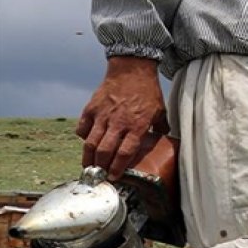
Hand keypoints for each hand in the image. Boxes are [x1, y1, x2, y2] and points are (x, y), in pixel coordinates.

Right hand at [76, 56, 168, 180]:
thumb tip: (165, 139)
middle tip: (99, 175)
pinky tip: (87, 142)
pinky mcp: (91, 108)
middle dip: (100, 167)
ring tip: (88, 167)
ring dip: (88, 158)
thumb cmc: (147, 91)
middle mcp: (119, 123)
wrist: (132, 69)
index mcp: (137, 125)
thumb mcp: (160, 110)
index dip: (118, 168)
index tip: (114, 178)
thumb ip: (160, 127)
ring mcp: (103, 115)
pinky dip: (83, 137)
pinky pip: (83, 128)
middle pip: (105, 151)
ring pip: (91, 143)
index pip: (125, 152)